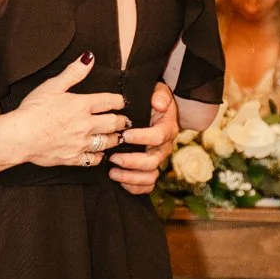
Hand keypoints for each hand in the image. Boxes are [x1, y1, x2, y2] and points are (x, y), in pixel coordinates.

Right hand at [15, 57, 127, 169]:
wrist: (20, 136)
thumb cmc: (33, 110)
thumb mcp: (52, 85)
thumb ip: (73, 72)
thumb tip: (89, 58)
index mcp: (82, 105)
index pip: (109, 101)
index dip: (118, 101)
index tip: (121, 102)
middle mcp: (86, 125)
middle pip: (113, 123)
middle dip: (121, 121)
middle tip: (123, 120)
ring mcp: (81, 143)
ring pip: (107, 142)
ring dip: (115, 138)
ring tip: (117, 136)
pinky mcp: (73, 158)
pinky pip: (93, 159)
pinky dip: (99, 157)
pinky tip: (99, 154)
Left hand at [110, 80, 178, 195]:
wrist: (153, 109)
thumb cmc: (152, 100)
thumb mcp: (158, 91)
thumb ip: (160, 95)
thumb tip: (158, 104)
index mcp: (167, 128)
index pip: (158, 136)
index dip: (142, 137)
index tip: (124, 135)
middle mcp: (164, 147)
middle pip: (153, 161)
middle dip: (132, 161)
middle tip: (113, 158)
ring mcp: (158, 160)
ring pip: (150, 177)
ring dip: (131, 177)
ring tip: (112, 172)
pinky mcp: (150, 169)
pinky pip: (147, 186)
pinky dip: (135, 187)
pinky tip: (120, 182)